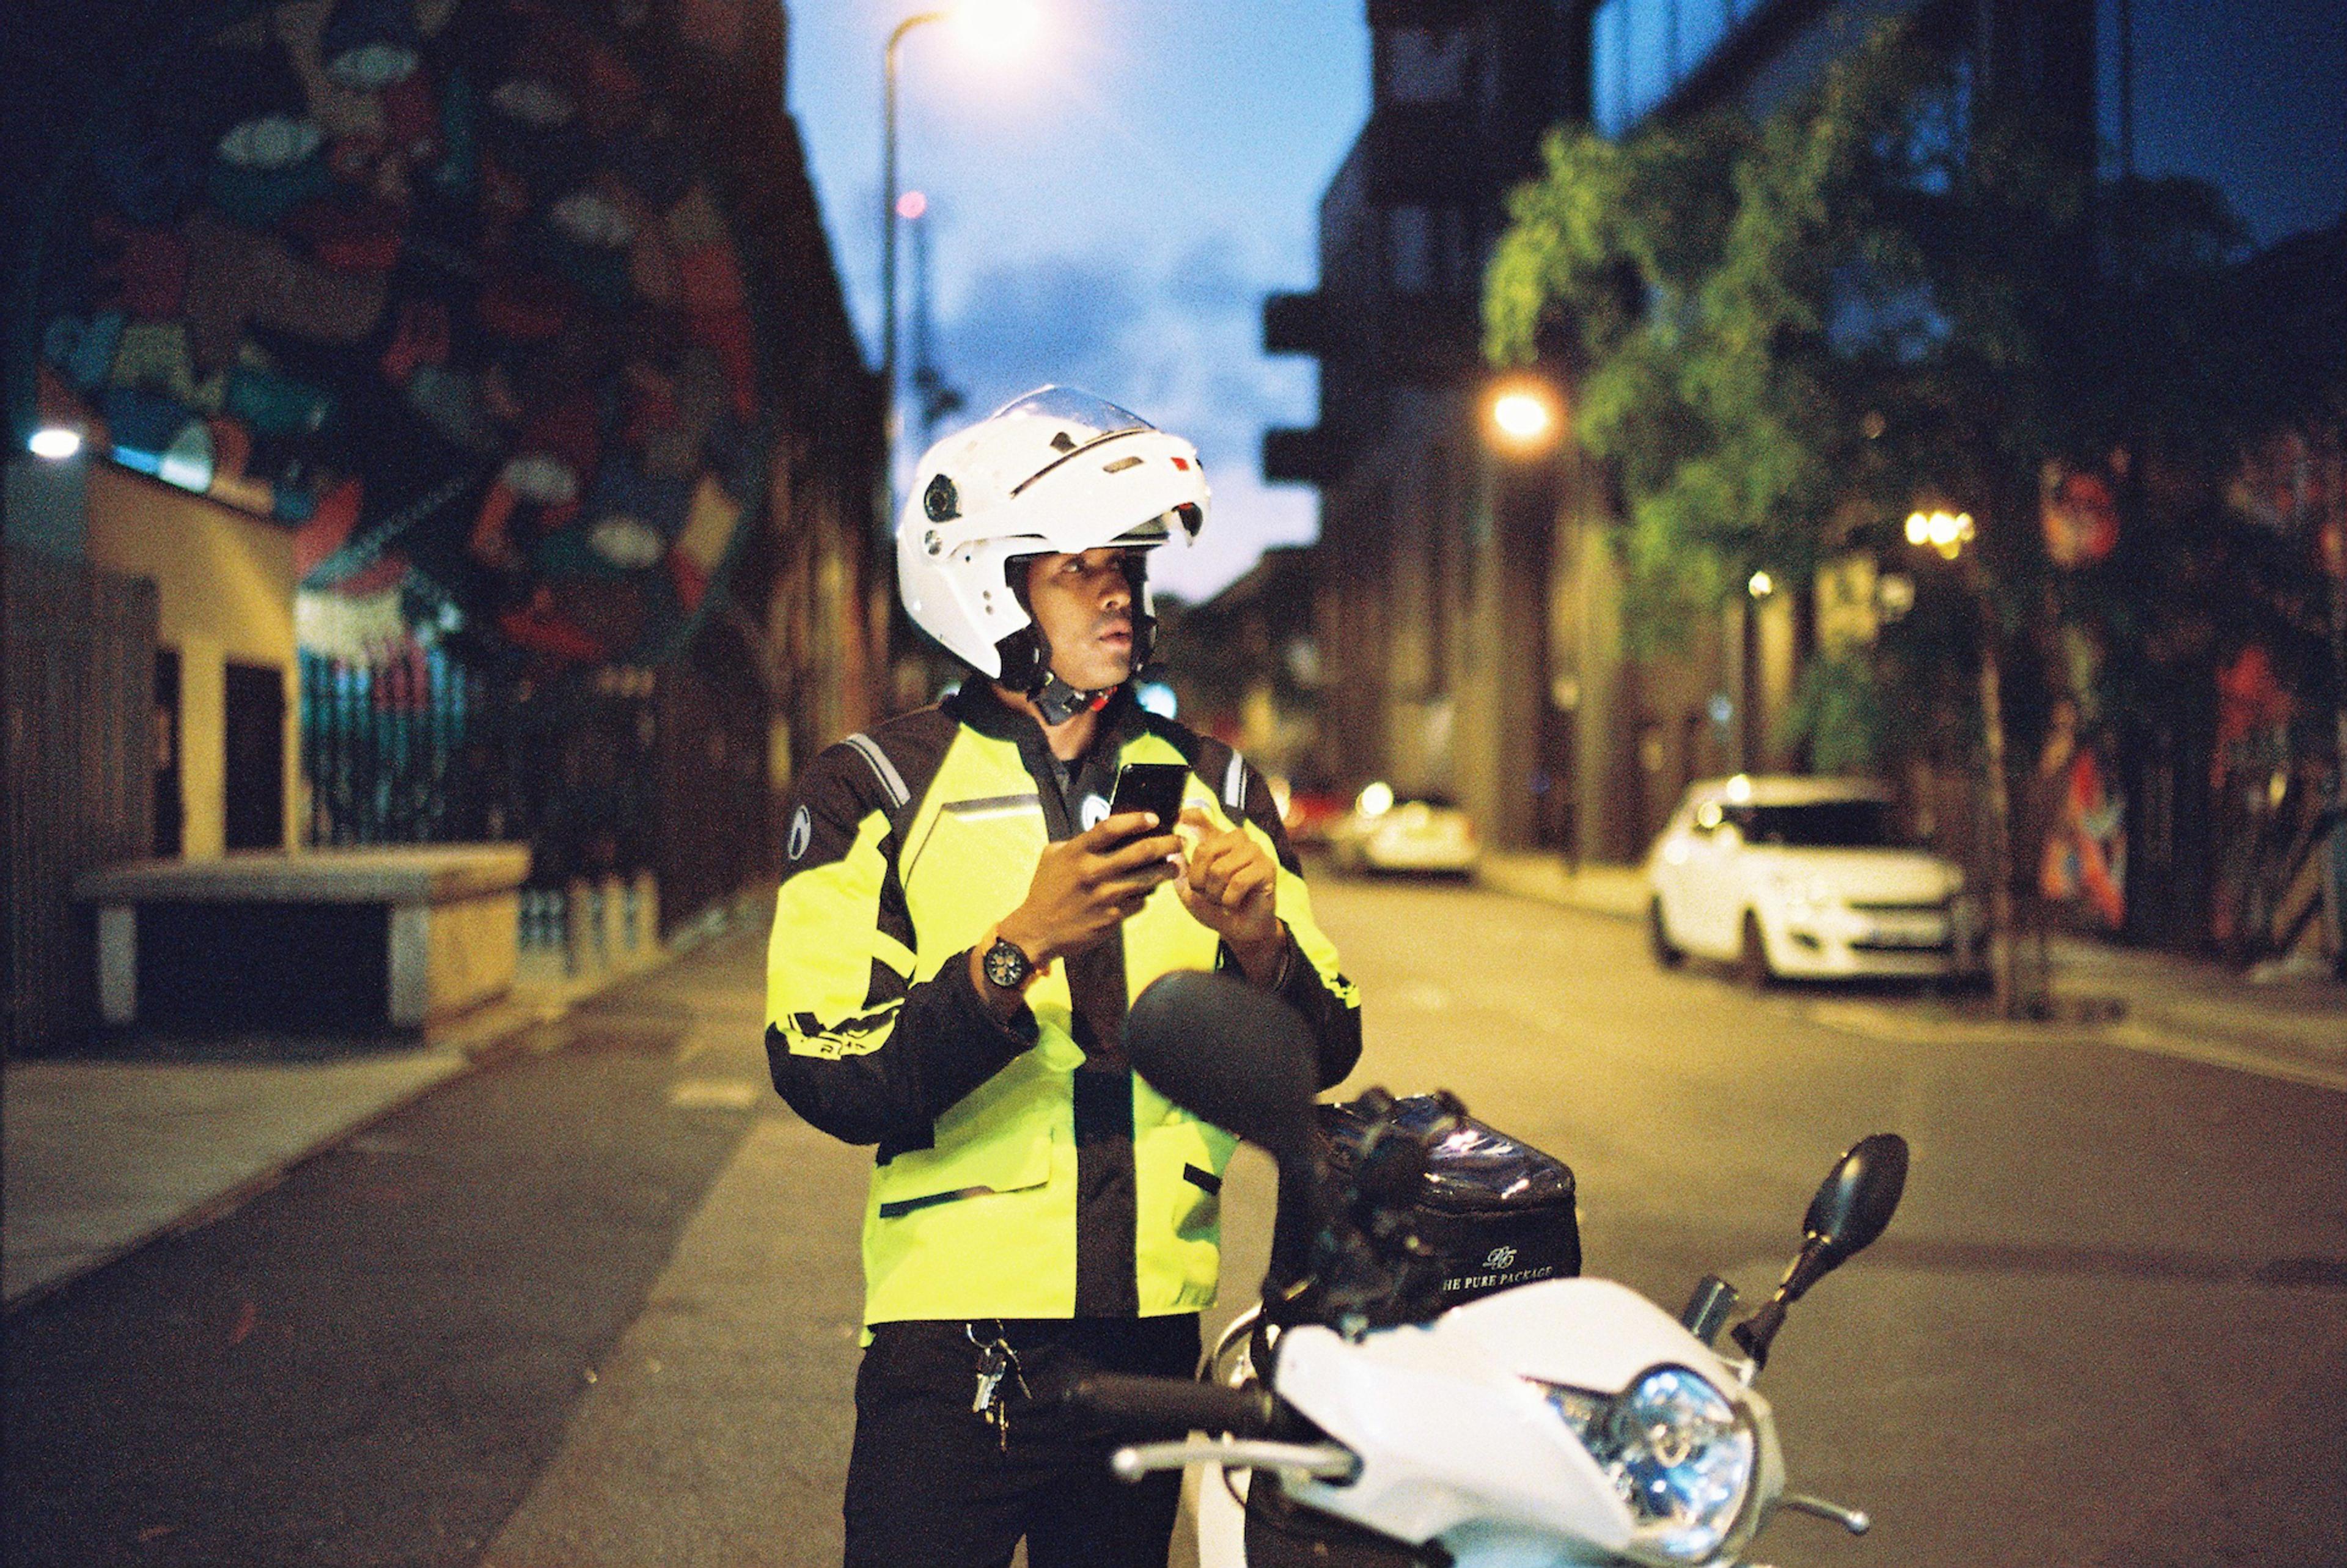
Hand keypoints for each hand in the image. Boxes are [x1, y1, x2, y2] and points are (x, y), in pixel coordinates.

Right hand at [998, 813, 1181, 966]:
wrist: (1037, 931)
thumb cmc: (1045, 890)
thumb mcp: (1053, 856)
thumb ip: (1079, 842)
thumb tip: (1108, 833)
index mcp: (1076, 852)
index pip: (1111, 827)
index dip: (1136, 820)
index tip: (1154, 818)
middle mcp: (1092, 872)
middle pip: (1141, 852)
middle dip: (1167, 844)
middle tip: (1181, 841)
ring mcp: (1104, 896)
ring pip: (1148, 879)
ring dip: (1167, 870)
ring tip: (1175, 866)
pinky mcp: (1112, 918)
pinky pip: (1140, 903)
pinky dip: (1147, 896)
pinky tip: (1149, 892)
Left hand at [1174, 806, 1283, 980]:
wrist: (1239, 930)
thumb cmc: (1214, 907)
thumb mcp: (1189, 890)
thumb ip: (1180, 870)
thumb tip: (1173, 851)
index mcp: (1216, 840)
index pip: (1199, 818)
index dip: (1187, 816)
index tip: (1177, 819)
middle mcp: (1235, 839)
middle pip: (1204, 850)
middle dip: (1200, 881)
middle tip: (1208, 894)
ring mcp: (1253, 850)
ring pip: (1220, 869)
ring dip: (1215, 894)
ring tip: (1223, 900)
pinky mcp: (1267, 867)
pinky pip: (1238, 882)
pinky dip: (1229, 900)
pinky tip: (1234, 903)